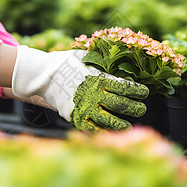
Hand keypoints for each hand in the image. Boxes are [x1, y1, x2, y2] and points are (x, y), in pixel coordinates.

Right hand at [12, 46, 148, 132]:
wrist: (42, 75)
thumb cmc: (64, 63)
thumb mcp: (83, 56)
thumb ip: (99, 58)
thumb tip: (116, 53)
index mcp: (99, 78)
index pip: (125, 87)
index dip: (138, 91)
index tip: (145, 93)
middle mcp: (95, 94)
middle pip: (122, 105)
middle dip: (135, 108)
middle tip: (142, 109)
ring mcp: (85, 108)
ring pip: (110, 121)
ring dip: (122, 125)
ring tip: (128, 126)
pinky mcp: (75, 117)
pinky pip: (92, 129)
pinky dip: (102, 132)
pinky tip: (108, 132)